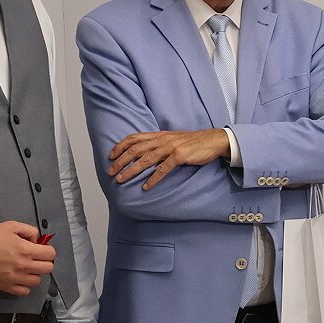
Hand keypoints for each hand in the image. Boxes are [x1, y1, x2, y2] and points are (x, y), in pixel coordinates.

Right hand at [0, 221, 55, 295]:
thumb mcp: (11, 226)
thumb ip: (29, 231)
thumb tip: (37, 240)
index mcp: (26, 250)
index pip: (51, 254)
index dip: (47, 250)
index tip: (41, 249)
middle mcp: (24, 266)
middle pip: (48, 268)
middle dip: (44, 261)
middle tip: (35, 257)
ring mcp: (16, 278)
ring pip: (38, 280)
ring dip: (34, 273)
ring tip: (26, 267)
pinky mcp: (7, 287)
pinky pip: (25, 291)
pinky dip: (24, 285)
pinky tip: (19, 278)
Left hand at [109, 129, 231, 189]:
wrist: (213, 140)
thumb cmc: (192, 142)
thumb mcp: (172, 139)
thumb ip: (158, 144)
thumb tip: (144, 153)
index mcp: (159, 135)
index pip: (134, 138)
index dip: (121, 146)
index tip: (111, 156)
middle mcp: (162, 140)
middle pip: (136, 149)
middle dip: (121, 161)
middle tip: (111, 171)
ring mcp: (171, 147)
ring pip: (146, 159)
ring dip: (132, 170)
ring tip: (121, 179)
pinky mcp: (180, 156)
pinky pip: (163, 169)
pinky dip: (153, 178)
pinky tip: (146, 186)